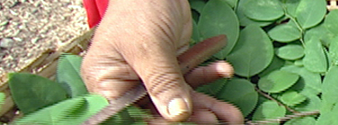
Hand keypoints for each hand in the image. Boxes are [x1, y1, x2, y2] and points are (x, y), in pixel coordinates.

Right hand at [80, 0, 242, 123]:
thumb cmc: (140, 9)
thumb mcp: (149, 47)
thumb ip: (163, 82)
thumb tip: (177, 114)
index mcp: (107, 82)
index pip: (130, 114)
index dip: (158, 123)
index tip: (184, 122)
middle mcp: (127, 83)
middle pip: (159, 111)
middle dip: (192, 117)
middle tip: (219, 121)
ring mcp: (151, 76)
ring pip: (180, 98)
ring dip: (207, 103)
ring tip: (231, 113)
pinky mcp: (171, 66)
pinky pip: (191, 78)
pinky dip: (208, 75)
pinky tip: (224, 69)